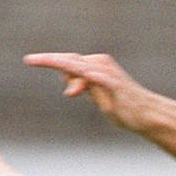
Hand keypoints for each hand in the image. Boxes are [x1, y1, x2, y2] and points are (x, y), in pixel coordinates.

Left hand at [25, 51, 141, 125]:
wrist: (146, 115)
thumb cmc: (121, 105)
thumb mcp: (96, 97)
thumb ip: (82, 88)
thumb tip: (68, 86)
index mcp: (94, 66)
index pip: (67, 61)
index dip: (48, 60)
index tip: (29, 60)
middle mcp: (100, 64)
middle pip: (70, 61)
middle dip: (50, 61)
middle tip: (29, 60)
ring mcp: (109, 74)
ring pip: (81, 70)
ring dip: (71, 78)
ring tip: (69, 92)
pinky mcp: (117, 86)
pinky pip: (102, 80)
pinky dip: (93, 78)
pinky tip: (85, 76)